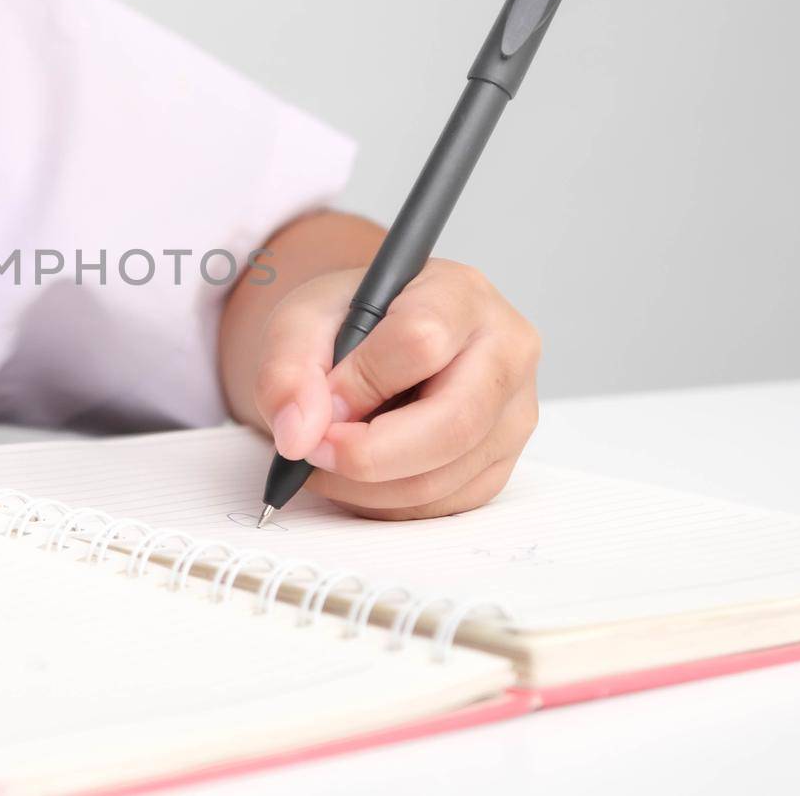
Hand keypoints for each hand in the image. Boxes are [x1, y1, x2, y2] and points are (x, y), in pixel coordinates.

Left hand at [251, 258, 540, 518]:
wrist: (372, 342)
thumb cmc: (348, 323)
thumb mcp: (299, 321)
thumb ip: (287, 369)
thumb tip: (298, 434)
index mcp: (460, 295)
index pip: (422, 341)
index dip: (362, 382)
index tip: (320, 402)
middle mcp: (505, 353)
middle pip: (453, 423)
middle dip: (368, 453)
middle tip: (313, 452)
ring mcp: (511, 414)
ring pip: (443, 476)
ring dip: (365, 486)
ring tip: (323, 457)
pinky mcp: (498, 464)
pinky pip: (442, 504)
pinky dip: (384, 502)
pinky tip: (353, 474)